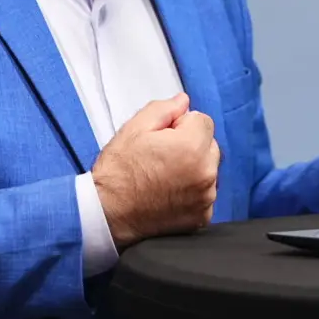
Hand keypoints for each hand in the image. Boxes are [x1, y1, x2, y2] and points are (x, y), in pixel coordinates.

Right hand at [92, 92, 220, 248]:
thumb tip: (183, 102)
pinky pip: (205, 193)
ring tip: (164, 176)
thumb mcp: (134, 128)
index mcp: (191, 147)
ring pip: (209, 169)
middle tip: (162, 156)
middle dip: (191, 145)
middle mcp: (205, 173)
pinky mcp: (202, 216)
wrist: (108, 214)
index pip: (203, 120)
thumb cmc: (118, 173)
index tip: (163, 137)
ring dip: (194, 168)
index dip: (181, 124)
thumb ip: (164, 109)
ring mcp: (206, 197)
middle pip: (209, 145)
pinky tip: (169, 193)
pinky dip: (192, 192)